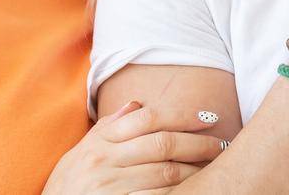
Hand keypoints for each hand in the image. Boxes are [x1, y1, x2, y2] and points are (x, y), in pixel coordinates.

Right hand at [42, 100, 226, 194]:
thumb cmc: (67, 185)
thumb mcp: (81, 152)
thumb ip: (109, 128)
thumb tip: (137, 104)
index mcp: (100, 142)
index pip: (148, 118)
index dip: (182, 115)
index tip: (209, 117)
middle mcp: (104, 162)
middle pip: (163, 144)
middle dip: (197, 143)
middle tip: (220, 144)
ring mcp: (110, 188)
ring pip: (166, 174)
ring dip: (195, 171)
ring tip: (213, 168)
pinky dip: (178, 193)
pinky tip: (194, 189)